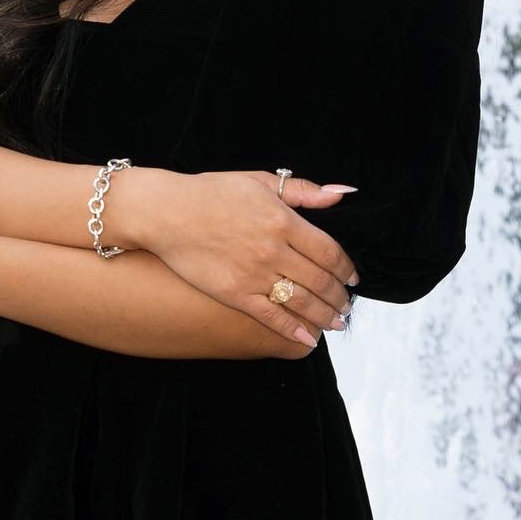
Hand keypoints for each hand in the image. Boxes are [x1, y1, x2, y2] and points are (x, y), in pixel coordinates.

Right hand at [129, 168, 358, 346]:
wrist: (167, 212)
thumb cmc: (212, 192)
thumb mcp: (260, 181)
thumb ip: (304, 190)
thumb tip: (343, 192)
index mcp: (282, 220)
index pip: (329, 251)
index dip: (346, 268)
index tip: (353, 278)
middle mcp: (273, 250)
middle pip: (320, 280)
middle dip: (339, 296)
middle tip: (347, 305)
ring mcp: (254, 274)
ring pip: (302, 302)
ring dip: (325, 315)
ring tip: (337, 322)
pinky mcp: (235, 294)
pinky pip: (272, 317)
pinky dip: (294, 330)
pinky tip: (309, 338)